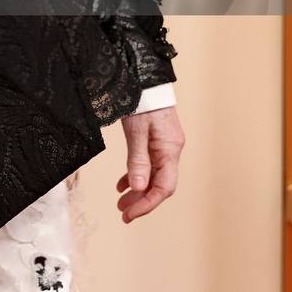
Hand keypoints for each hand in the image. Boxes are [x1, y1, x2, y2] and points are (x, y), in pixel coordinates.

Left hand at [116, 105, 184, 222]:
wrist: (145, 77)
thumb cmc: (142, 100)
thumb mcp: (136, 131)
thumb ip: (138, 160)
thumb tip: (139, 188)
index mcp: (170, 150)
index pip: (163, 187)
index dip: (146, 204)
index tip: (129, 214)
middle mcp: (171, 150)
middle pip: (159, 184)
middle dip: (141, 201)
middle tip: (122, 212)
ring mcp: (165, 145)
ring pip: (153, 176)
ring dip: (138, 190)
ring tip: (120, 201)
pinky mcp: (157, 139)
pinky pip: (149, 164)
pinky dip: (136, 175)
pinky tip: (123, 183)